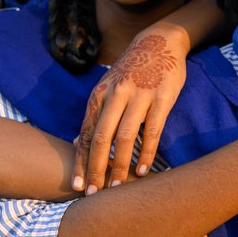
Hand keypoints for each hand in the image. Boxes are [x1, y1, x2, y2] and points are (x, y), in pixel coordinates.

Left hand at [73, 28, 188, 193]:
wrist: (160, 42)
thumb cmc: (131, 71)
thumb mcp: (108, 88)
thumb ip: (95, 115)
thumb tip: (76, 144)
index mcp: (99, 95)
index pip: (86, 134)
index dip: (81, 161)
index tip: (77, 186)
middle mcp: (115, 95)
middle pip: (100, 138)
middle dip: (95, 169)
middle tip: (94, 195)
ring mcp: (139, 96)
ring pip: (124, 137)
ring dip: (120, 166)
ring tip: (118, 188)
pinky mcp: (162, 98)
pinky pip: (152, 131)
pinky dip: (146, 153)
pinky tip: (143, 171)